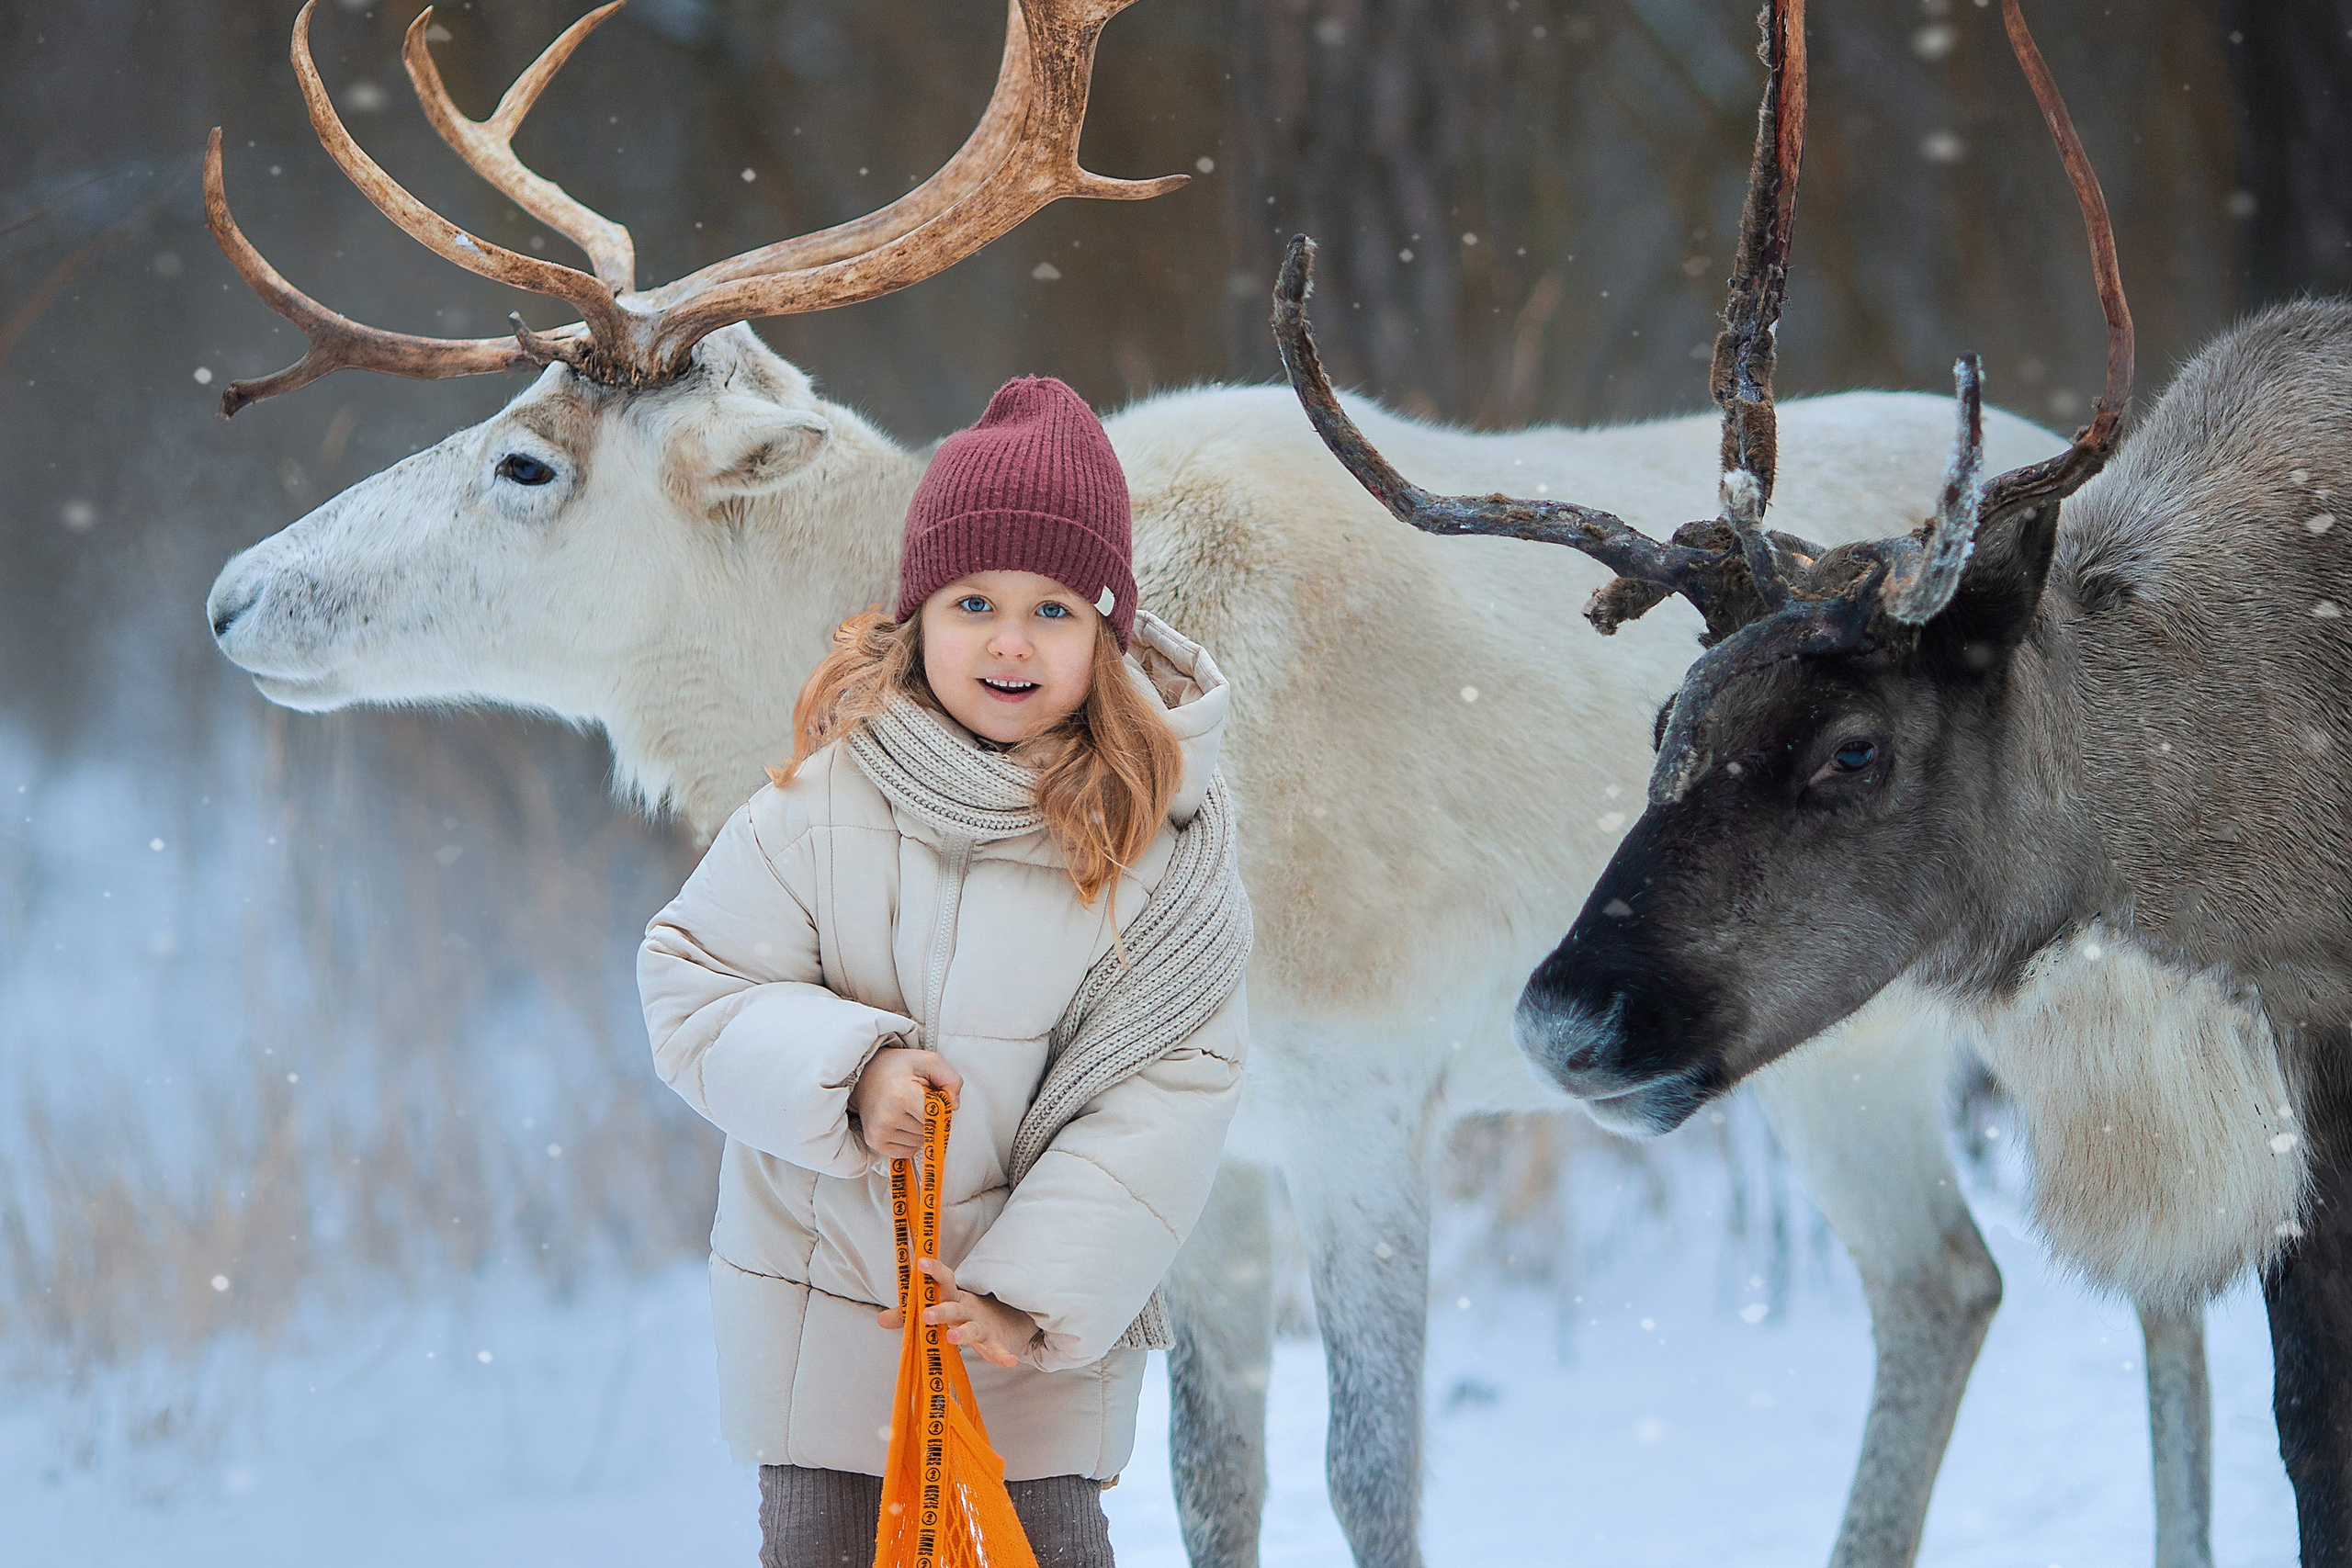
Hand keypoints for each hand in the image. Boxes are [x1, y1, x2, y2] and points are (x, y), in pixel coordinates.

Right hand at [849, 1046, 961, 1160]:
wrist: (866, 1074)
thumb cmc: (900, 1067)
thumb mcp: (929, 1061)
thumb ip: (951, 1079)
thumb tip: (954, 1107)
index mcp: (901, 1095)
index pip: (935, 1117)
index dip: (940, 1108)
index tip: (932, 1095)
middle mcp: (887, 1117)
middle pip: (929, 1131)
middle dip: (929, 1118)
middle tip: (916, 1100)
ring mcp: (879, 1132)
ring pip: (919, 1142)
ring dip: (920, 1129)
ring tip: (907, 1109)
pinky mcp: (875, 1142)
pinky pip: (907, 1152)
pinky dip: (910, 1140)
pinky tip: (902, 1122)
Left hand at [875, 1257, 1040, 1368]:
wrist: (1004, 1320)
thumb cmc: (961, 1313)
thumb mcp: (938, 1309)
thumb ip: (909, 1315)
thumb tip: (881, 1319)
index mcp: (953, 1297)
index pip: (943, 1281)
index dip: (933, 1272)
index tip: (921, 1262)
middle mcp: (967, 1309)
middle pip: (953, 1307)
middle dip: (940, 1310)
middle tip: (926, 1314)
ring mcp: (981, 1325)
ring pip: (971, 1329)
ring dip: (962, 1333)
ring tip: (952, 1338)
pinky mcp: (993, 1342)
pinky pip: (997, 1350)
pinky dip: (1002, 1355)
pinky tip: (1008, 1361)